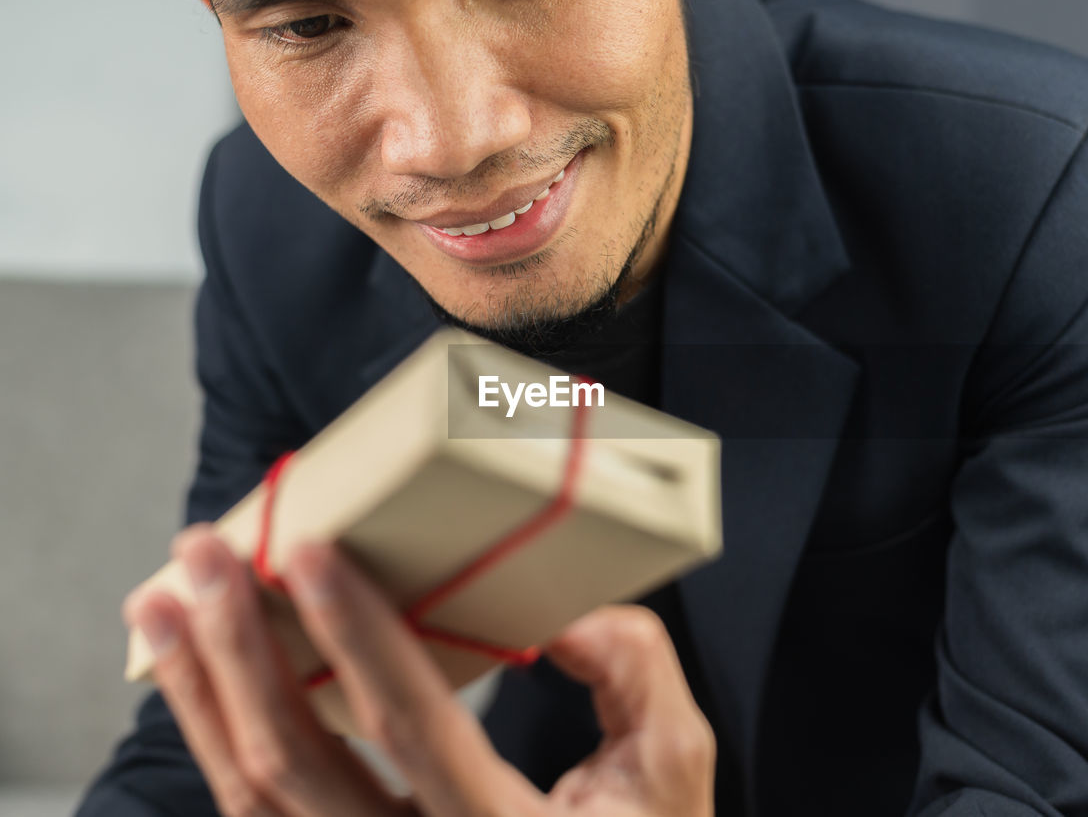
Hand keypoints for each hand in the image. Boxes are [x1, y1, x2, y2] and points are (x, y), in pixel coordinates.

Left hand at [124, 525, 715, 815]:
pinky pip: (265, 812)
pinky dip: (221, 737)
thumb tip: (559, 606)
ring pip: (255, 799)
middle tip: (198, 557)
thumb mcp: (671, 761)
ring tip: (162, 603)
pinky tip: (201, 675)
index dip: (355, 635)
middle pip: (293, 769)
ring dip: (202, 692)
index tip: (305, 553)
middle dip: (235, 653)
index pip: (412, 728)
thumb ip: (630, 670)